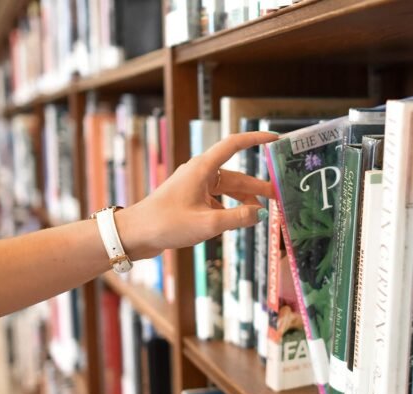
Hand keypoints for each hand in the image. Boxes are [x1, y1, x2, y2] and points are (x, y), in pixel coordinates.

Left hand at [114, 131, 277, 258]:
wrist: (135, 235)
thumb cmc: (166, 224)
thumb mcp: (208, 223)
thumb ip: (238, 218)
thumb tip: (261, 214)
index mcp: (202, 168)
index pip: (234, 145)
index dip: (255, 139)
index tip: (274, 139)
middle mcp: (199, 173)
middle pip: (235, 175)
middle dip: (257, 186)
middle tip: (277, 197)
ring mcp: (194, 186)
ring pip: (227, 190)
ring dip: (244, 200)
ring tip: (260, 214)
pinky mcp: (190, 200)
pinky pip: (216, 200)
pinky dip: (229, 209)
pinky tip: (236, 222)